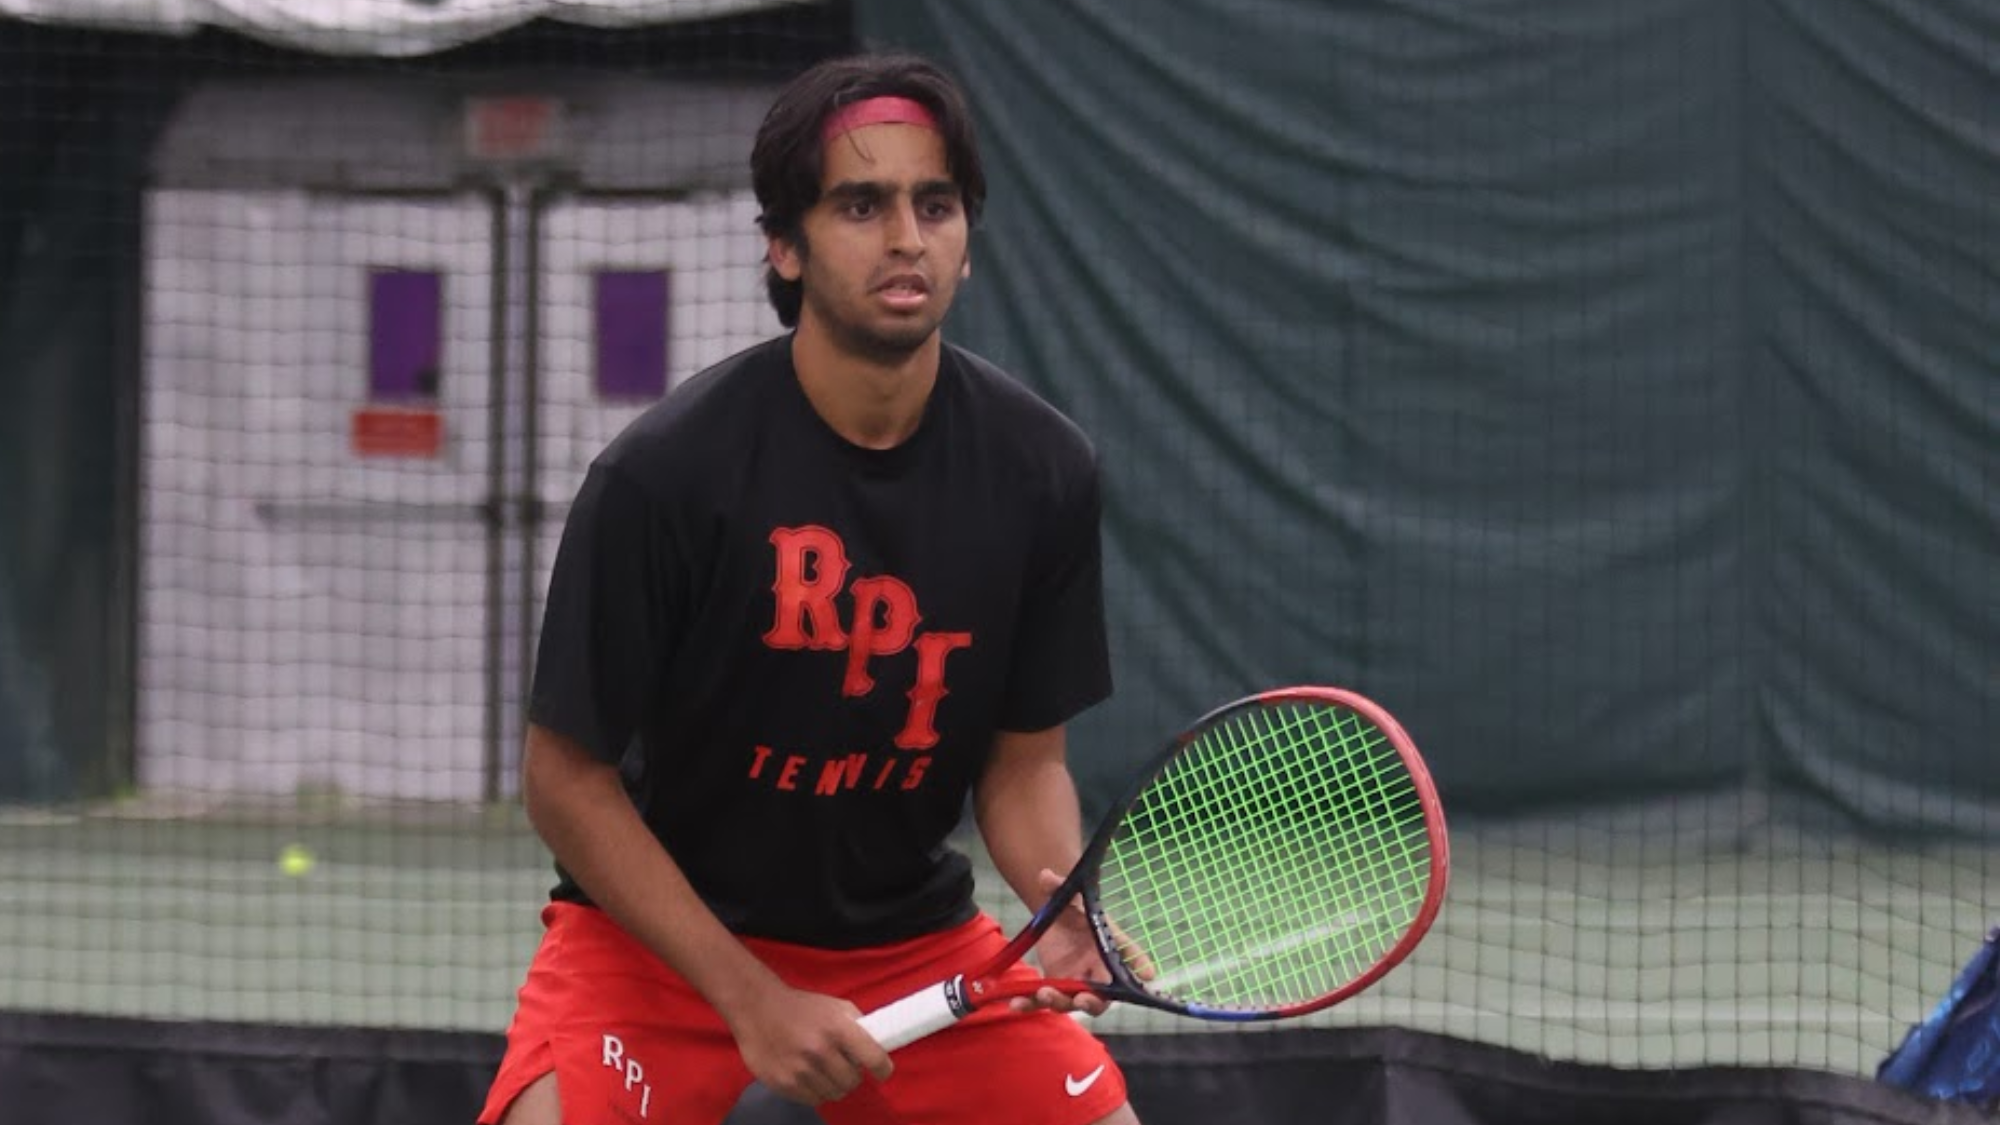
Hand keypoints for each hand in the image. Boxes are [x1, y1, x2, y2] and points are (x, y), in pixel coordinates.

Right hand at [722, 981, 893, 1104]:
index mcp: (837, 1028)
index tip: (882, 1071)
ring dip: (833, 1084)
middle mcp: (820, 1050)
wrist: (757, 1008)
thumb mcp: (835, 1006)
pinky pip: (813, 1100)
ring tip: (823, 1069)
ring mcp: (800, 1070)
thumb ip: (859, 1025)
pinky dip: (815, 1091)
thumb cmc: (801, 1007)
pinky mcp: (784, 1083)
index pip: (874, 1059)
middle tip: (843, 1065)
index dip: (883, 1069)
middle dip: (852, 1075)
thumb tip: (879, 1046)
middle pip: (853, 1082)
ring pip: (834, 1094)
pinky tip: (808, 1075)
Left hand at [1009, 868, 1155, 1016]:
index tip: (1148, 974)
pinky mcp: (1055, 988)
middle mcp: (1097, 973)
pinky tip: (1015, 1003)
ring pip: (1071, 1002)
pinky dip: (1030, 1004)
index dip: (1140, 966)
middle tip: (1083, 998)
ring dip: (1059, 1002)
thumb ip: (1058, 888)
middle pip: (1102, 997)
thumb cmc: (1074, 912)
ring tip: (1043, 993)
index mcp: (1109, 949)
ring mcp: (1076, 984)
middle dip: (1093, 1001)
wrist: (1056, 921)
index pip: (1129, 959)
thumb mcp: (1068, 898)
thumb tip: (1045, 876)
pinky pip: (1043, 1002)